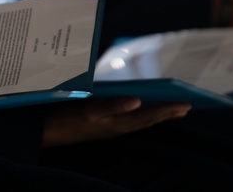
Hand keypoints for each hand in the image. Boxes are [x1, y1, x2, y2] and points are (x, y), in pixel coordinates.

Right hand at [41, 97, 189, 147]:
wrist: (45, 131)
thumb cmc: (65, 120)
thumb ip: (112, 106)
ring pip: (139, 120)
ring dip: (156, 115)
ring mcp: (108, 127)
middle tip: (186, 108)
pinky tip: (139, 109)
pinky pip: (128, 119)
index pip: (148, 116)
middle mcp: (116, 126)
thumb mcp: (88, 111)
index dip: (167, 110)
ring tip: (169, 110)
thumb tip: (137, 101)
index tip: (186, 105)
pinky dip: (140, 114)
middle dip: (167, 114)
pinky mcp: (101, 124)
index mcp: (116, 123)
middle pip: (148, 120)